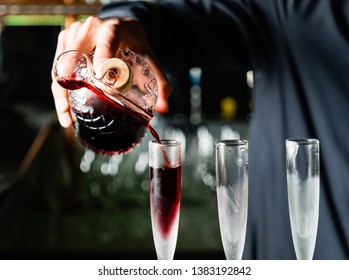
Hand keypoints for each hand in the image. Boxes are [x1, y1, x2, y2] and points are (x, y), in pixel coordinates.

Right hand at [51, 16, 170, 127]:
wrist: (123, 28)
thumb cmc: (135, 44)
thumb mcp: (150, 59)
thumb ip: (161, 83)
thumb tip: (164, 110)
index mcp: (113, 29)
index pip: (107, 41)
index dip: (102, 60)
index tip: (103, 82)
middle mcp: (89, 29)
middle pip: (74, 59)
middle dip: (70, 89)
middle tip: (72, 115)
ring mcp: (74, 33)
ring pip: (61, 66)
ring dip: (61, 93)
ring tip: (66, 118)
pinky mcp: (65, 41)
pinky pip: (57, 67)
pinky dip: (60, 88)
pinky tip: (64, 108)